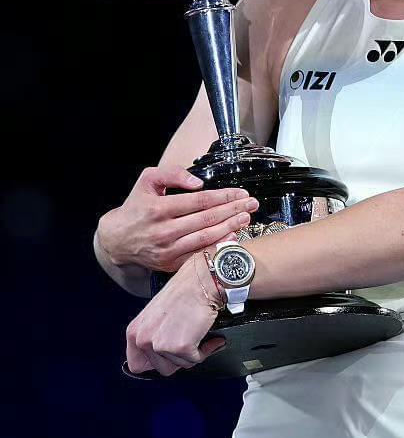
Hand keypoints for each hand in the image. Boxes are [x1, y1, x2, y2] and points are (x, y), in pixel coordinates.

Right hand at [97, 164, 258, 273]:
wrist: (117, 239)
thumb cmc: (136, 206)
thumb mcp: (147, 180)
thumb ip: (172, 174)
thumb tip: (198, 183)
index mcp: (159, 208)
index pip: (199, 201)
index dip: (223, 197)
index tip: (241, 193)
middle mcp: (164, 231)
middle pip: (207, 220)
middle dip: (233, 211)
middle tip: (252, 204)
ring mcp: (168, 250)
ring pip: (205, 239)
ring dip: (230, 228)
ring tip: (246, 219)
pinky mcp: (170, 264)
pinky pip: (199, 255)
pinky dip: (217, 247)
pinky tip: (232, 238)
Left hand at [125, 252, 226, 376]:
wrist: (201, 281)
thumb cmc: (184, 291)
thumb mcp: (156, 316)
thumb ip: (153, 336)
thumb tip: (162, 355)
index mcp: (134, 331)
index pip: (137, 365)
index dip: (156, 363)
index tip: (169, 357)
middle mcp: (143, 339)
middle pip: (161, 369)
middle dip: (179, 359)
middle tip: (189, 343)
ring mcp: (160, 345)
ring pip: (180, 366)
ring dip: (193, 353)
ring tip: (199, 334)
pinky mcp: (180, 347)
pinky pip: (197, 359)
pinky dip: (207, 350)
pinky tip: (210, 337)